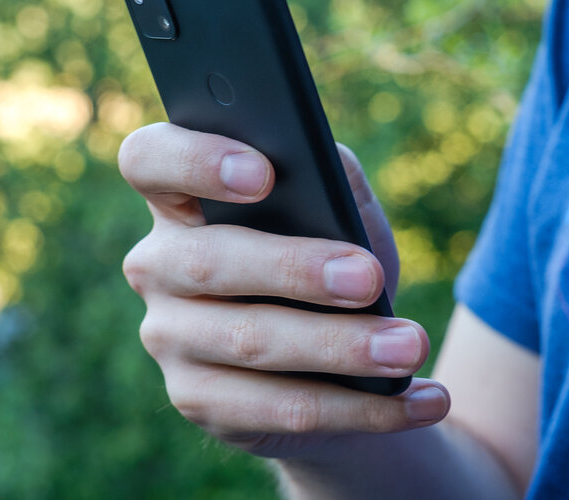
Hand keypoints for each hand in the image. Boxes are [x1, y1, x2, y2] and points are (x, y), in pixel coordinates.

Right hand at [118, 122, 449, 458]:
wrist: (336, 361)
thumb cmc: (331, 259)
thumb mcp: (338, 210)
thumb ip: (330, 174)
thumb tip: (329, 168)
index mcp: (180, 199)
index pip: (149, 159)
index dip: (194, 160)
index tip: (263, 173)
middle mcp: (158, 265)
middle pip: (209, 261)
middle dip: (295, 269)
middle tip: (367, 277)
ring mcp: (169, 337)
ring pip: (250, 342)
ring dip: (341, 347)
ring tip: (410, 346)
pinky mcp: (199, 401)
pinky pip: (282, 409)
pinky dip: (360, 409)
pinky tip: (419, 400)